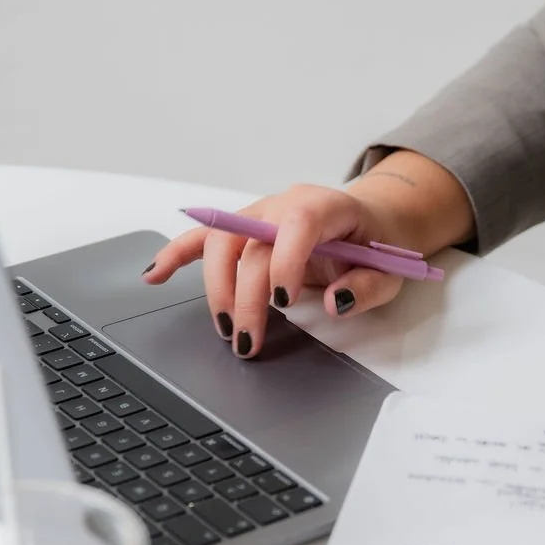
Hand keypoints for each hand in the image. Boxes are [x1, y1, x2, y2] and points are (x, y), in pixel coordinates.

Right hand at [142, 184, 407, 357]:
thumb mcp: (391, 270)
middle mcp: (283, 205)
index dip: (285, 260)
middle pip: (249, 244)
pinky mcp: (243, 230)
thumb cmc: (378, 244)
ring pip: (220, 243)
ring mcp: (258, 214)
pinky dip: (177, 255)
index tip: (283, 301)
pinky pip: (203, 239)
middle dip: (245, 296)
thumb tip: (335, 302)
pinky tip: (154, 275)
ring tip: (224, 329)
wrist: (373, 220)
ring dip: (216, 289)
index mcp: (323, 206)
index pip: (297, 223)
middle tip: (248, 340)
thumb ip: (366, 286)